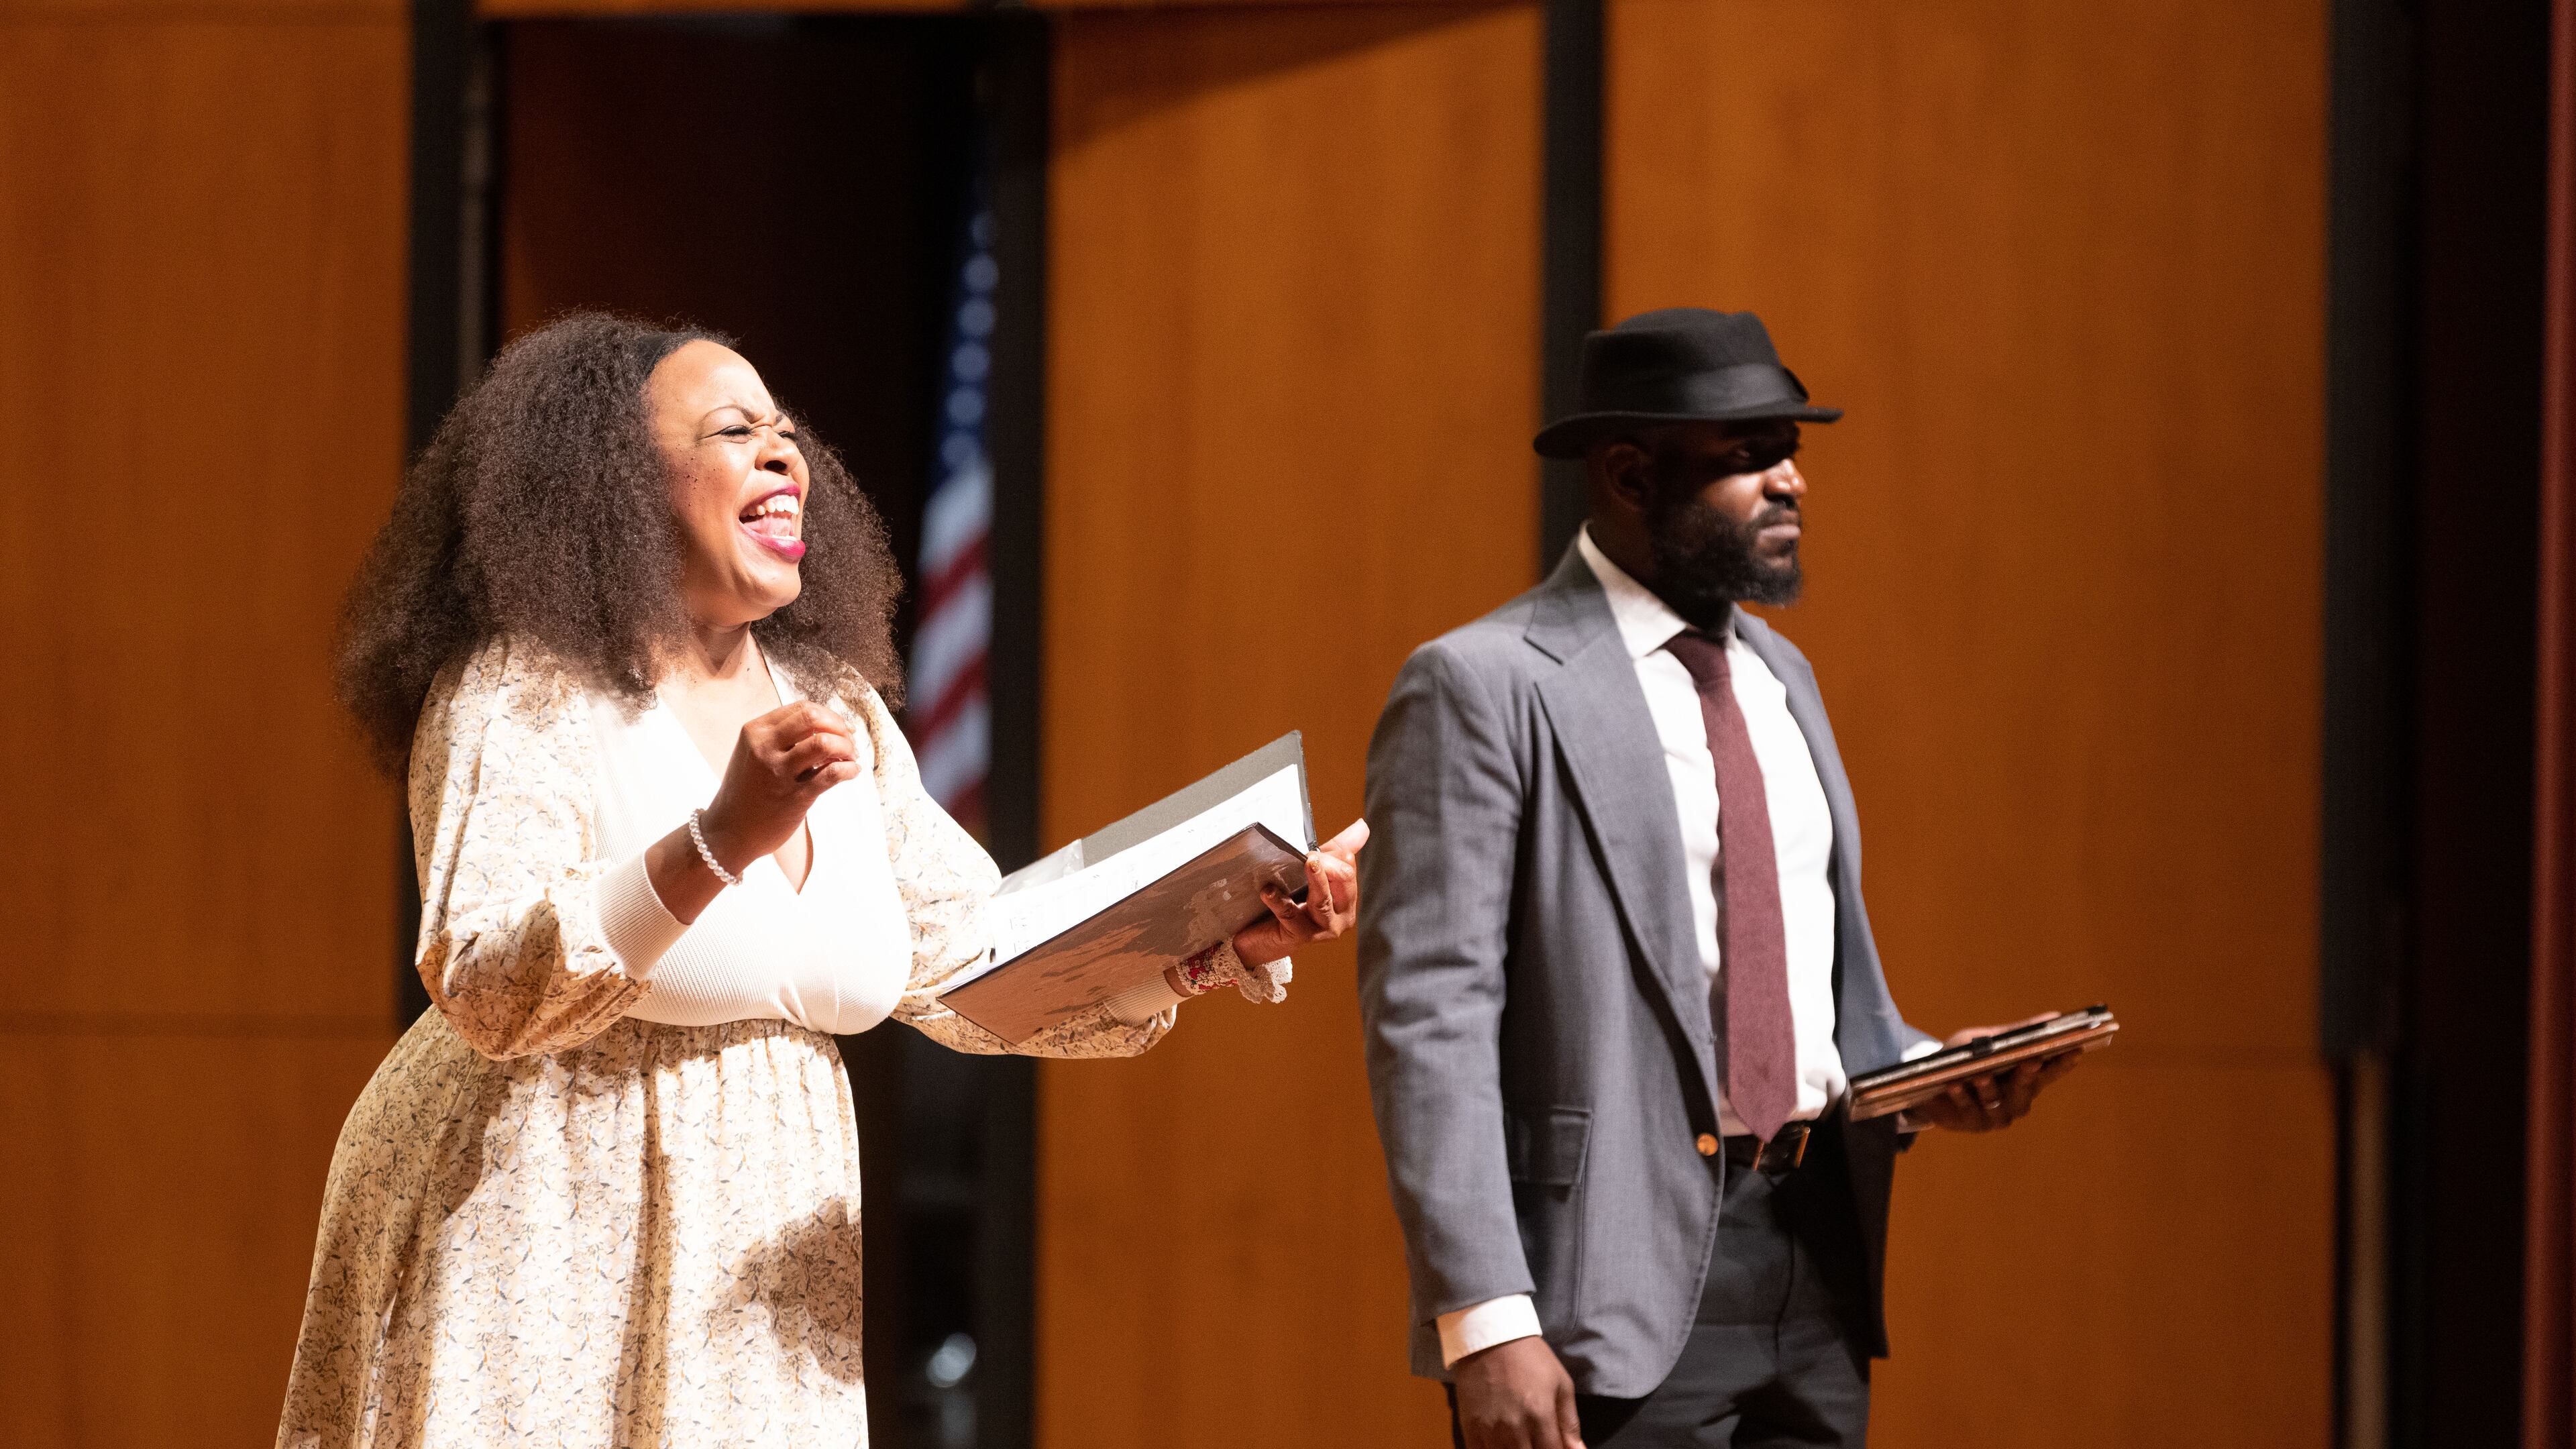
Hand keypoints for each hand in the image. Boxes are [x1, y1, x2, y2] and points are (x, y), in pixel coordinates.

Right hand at [697, 701, 859, 871]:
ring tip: (850, 758)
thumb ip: (782, 737)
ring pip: (824, 743)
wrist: (729, 831)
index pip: (802, 708)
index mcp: (755, 731)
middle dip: (839, 727)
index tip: (840, 728)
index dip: (828, 716)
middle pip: (813, 718)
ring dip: (846, 747)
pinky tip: (852, 772)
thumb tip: (827, 726)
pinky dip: (849, 769)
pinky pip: (832, 774)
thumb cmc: (747, 790)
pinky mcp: (794, 797)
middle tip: (848, 740)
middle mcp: (764, 747)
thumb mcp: (754, 753)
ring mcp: (779, 772)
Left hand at [1228, 818, 1367, 968]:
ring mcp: (1322, 929)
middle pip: (1342, 880)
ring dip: (1315, 880)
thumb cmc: (1291, 902)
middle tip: (1308, 856)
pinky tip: (1269, 891)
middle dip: (1325, 864)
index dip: (1330, 856)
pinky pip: (1291, 916)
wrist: (1261, 935)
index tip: (1312, 852)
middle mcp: (1341, 917)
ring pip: (1323, 900)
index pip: (1348, 868)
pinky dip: (1279, 901)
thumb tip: (1362, 826)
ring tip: (1307, 863)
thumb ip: (1336, 851)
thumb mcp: (1314, 874)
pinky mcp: (1299, 937)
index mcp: (1347, 900)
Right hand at [1452, 1336, 1583, 1448]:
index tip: (1555, 1445)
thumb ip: (1570, 1422)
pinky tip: (1501, 1444)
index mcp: (1540, 1415)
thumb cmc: (1530, 1358)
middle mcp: (1514, 1427)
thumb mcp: (1561, 1383)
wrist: (1491, 1336)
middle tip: (1538, 1442)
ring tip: (1521, 1441)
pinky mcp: (1470, 1427)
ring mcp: (1490, 1429)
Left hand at [1910, 1015, 2081, 1132]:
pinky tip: (1954, 1084)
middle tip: (2032, 1059)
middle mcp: (2017, 1100)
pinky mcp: (1971, 1123)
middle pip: (2028, 1089)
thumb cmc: (1965, 1056)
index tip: (2074, 1049)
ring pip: (1998, 1104)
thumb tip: (2053, 1017)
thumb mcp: (1986, 1039)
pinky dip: (1962, 1097)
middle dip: (2029, 1075)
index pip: (2051, 1072)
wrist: (1928, 1078)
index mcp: (2026, 1078)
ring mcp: (1996, 1115)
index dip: (2064, 1062)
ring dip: (1989, 1088)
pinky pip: (1969, 1110)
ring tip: (1981, 1074)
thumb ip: (2017, 1032)